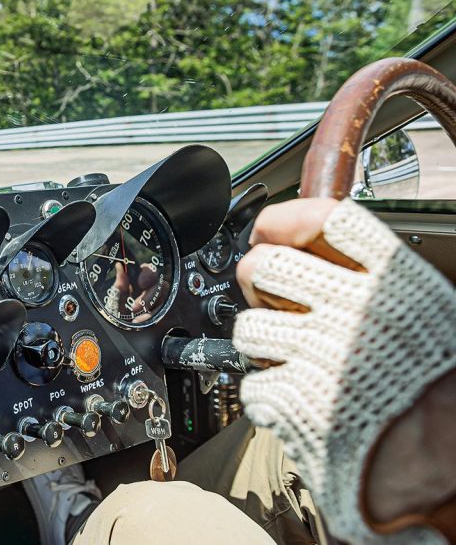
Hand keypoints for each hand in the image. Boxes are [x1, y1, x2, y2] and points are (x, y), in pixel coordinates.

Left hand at [234, 198, 455, 542]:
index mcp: (396, 281)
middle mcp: (355, 311)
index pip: (324, 219)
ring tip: (296, 360)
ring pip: (249, 325)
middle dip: (260, 284)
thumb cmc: (435, 391)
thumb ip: (371, 280)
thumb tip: (306, 246)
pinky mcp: (294, 398)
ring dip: (264, 344)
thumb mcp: (423, 313)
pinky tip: (303, 401)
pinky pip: (256, 383)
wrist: (440, 466)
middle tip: (275, 301)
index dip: (285, 220)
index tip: (271, 229)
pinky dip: (272, 397)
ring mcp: (320, 354)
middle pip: (265, 266)